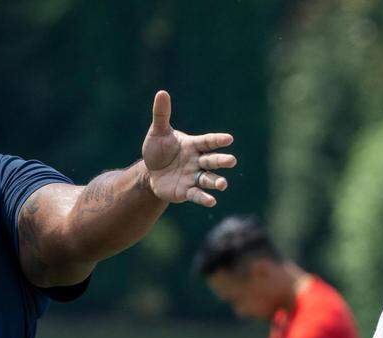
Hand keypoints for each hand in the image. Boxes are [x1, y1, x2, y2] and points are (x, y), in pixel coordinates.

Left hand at [141, 90, 236, 206]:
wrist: (150, 173)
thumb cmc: (158, 150)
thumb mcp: (158, 132)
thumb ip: (162, 115)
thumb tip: (162, 93)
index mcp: (194, 146)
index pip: (208, 142)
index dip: (218, 141)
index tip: (229, 139)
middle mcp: (198, 162)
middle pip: (212, 161)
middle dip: (221, 161)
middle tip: (231, 160)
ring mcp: (194, 177)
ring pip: (209, 179)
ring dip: (217, 182)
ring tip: (222, 184)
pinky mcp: (188, 191)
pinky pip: (198, 195)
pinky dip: (205, 198)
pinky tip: (212, 201)